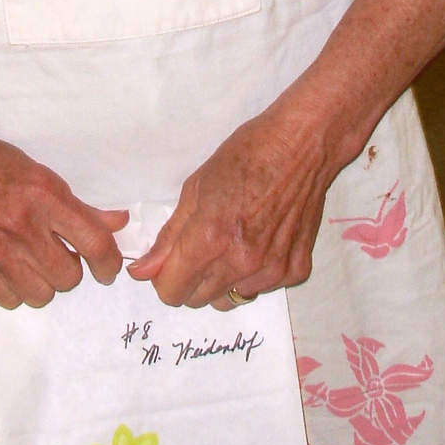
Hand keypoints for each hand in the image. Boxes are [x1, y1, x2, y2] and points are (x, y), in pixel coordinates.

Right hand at [0, 114, 127, 310]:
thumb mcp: (34, 171)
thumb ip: (75, 205)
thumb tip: (117, 223)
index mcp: (44, 195)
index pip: (95, 244)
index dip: (108, 263)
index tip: (107, 268)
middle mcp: (22, 227)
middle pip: (69, 277)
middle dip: (69, 267)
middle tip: (55, 251)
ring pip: (42, 294)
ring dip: (41, 280)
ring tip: (27, 258)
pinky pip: (10, 299)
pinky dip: (13, 287)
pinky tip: (5, 265)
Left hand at [126, 96, 330, 310]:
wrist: (302, 145)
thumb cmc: (246, 156)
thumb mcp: (196, 186)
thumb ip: (169, 235)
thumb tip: (142, 270)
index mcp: (210, 238)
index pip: (172, 290)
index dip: (165, 277)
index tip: (171, 261)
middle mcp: (241, 262)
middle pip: (198, 299)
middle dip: (191, 278)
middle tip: (202, 246)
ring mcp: (271, 270)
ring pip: (230, 298)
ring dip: (224, 279)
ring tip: (234, 242)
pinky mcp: (296, 270)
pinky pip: (262, 289)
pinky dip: (256, 273)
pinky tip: (262, 240)